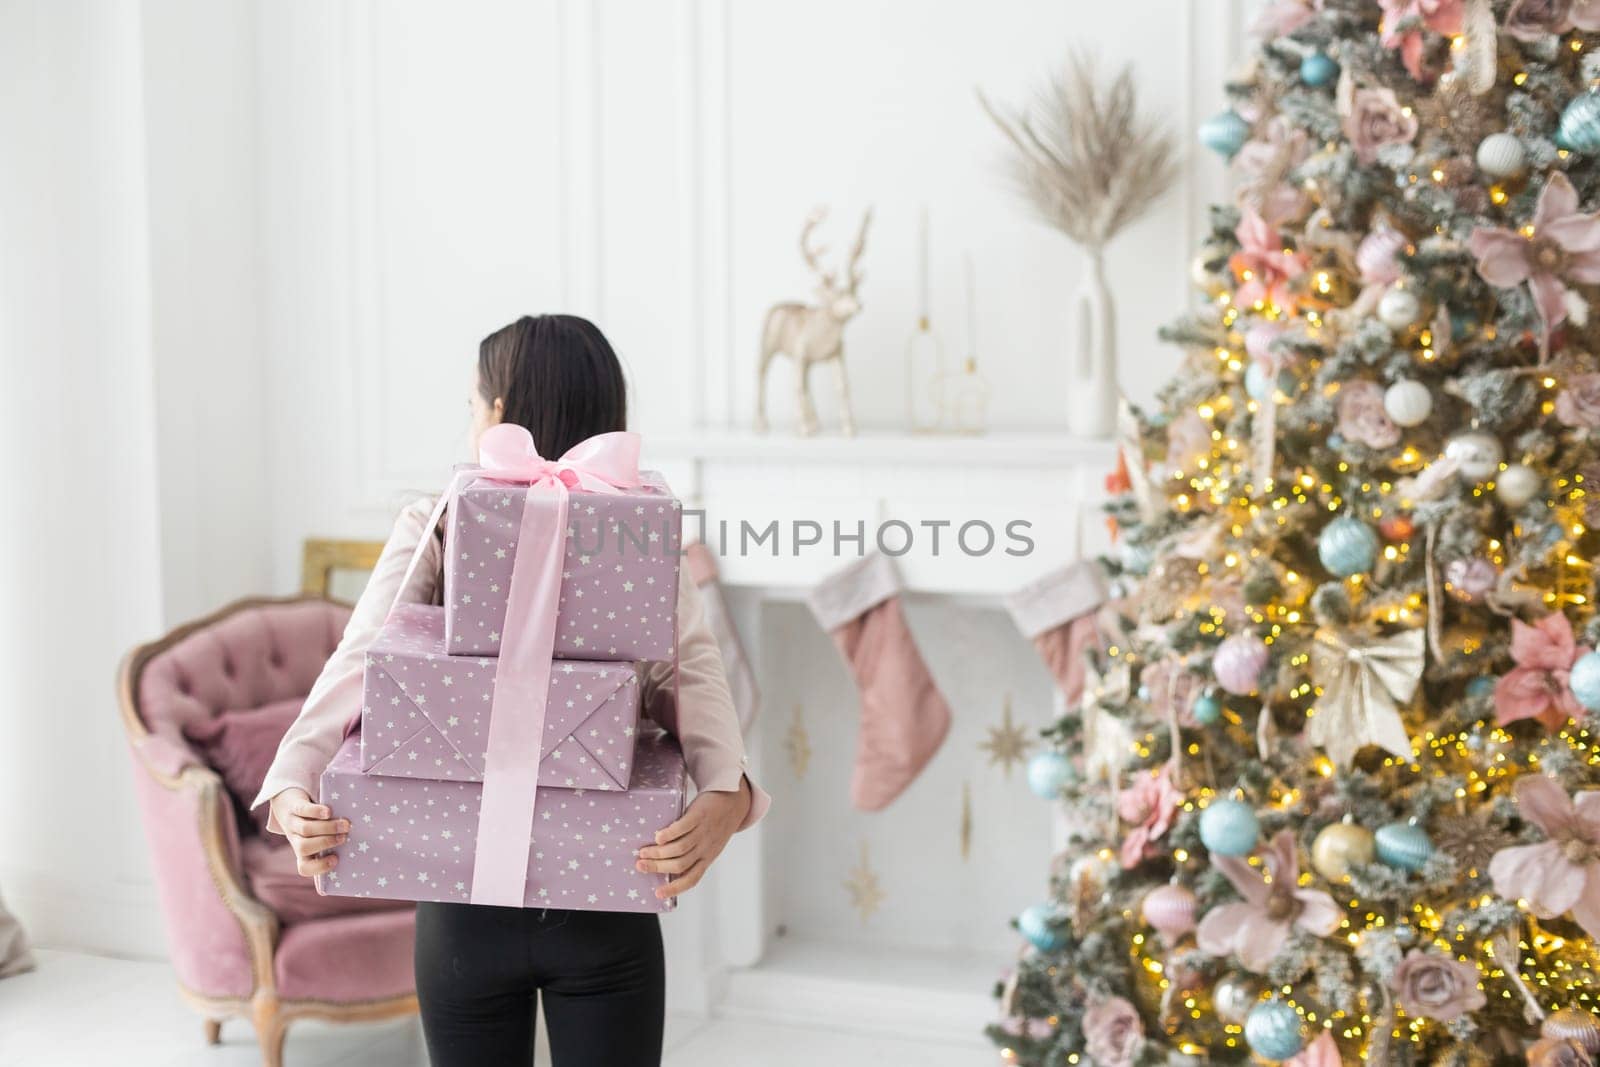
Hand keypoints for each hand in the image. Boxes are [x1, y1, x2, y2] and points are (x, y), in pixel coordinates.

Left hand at [268, 787, 349, 877]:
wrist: (286, 805)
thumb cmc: (311, 825)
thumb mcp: (317, 838)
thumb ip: (331, 845)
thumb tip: (356, 847)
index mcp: (302, 853)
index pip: (304, 867)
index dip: (318, 867)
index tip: (336, 859)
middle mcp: (295, 840)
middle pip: (305, 847)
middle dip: (326, 843)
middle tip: (344, 837)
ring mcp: (292, 823)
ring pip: (306, 829)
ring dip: (327, 828)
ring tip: (345, 824)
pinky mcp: (294, 807)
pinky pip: (303, 810)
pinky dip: (316, 812)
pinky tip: (328, 812)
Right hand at [635, 776, 751, 900]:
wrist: (734, 800)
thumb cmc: (717, 823)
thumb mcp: (710, 843)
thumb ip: (693, 852)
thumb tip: (664, 860)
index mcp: (707, 858)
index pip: (691, 879)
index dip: (674, 888)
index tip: (658, 894)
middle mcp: (705, 848)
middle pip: (679, 864)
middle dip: (657, 867)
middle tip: (640, 866)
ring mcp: (703, 832)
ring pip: (679, 849)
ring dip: (658, 853)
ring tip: (643, 851)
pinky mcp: (700, 816)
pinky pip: (683, 827)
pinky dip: (669, 834)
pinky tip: (658, 836)